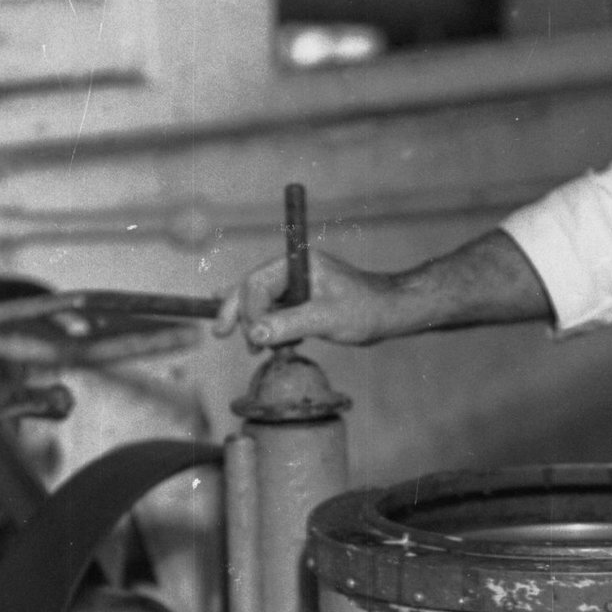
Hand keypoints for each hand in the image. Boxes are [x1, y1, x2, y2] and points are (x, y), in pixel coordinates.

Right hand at [212, 244, 399, 348]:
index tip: (253, 337)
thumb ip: (290, 324)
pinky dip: (266, 326)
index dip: (249, 310)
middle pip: (251, 287)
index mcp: (298, 262)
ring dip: (253, 324)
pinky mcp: (302, 301)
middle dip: (236, 311)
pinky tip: (258, 339)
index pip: (257, 282)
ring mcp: (297, 285)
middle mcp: (294, 270)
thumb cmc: (366, 309)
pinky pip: (274, 311)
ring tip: (253, 349)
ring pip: (260, 301)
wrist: (391, 313)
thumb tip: (255, 334)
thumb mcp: (326, 318)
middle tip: (220, 332)